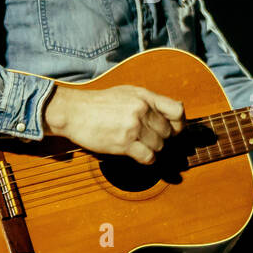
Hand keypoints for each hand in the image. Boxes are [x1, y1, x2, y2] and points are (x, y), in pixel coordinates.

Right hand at [42, 84, 186, 164]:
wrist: (74, 111)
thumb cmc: (99, 103)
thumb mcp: (127, 93)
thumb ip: (150, 101)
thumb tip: (176, 110)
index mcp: (145, 96)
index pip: (177, 111)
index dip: (179, 123)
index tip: (173, 130)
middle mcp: (142, 109)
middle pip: (167, 132)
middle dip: (160, 138)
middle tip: (147, 139)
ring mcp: (134, 126)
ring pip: (159, 145)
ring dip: (152, 149)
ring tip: (139, 145)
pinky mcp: (124, 142)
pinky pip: (148, 156)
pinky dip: (147, 159)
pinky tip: (139, 155)